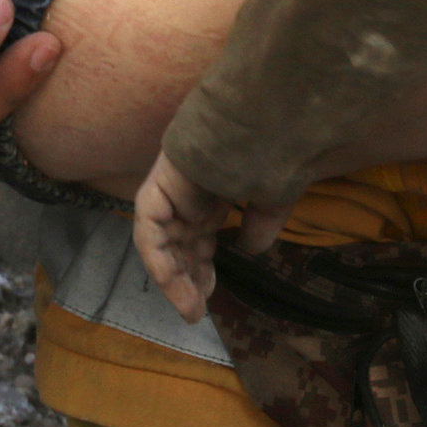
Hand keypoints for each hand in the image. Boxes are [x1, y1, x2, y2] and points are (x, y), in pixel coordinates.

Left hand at [134, 154, 286, 322]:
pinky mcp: (159, 186)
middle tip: (196, 309)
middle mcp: (187, 192)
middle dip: (187, 278)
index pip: (198, 237)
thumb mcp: (273, 196)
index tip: (210, 296)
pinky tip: (176, 285)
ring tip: (189, 308)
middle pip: (179, 244)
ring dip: (173, 278)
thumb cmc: (276, 150)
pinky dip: (160, 259)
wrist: (266, 117)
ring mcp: (171, 188)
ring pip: (163, 242)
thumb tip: (250, 248)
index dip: (201, 268)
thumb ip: (261, 222)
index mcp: (211, 191)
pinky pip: (150, 229)